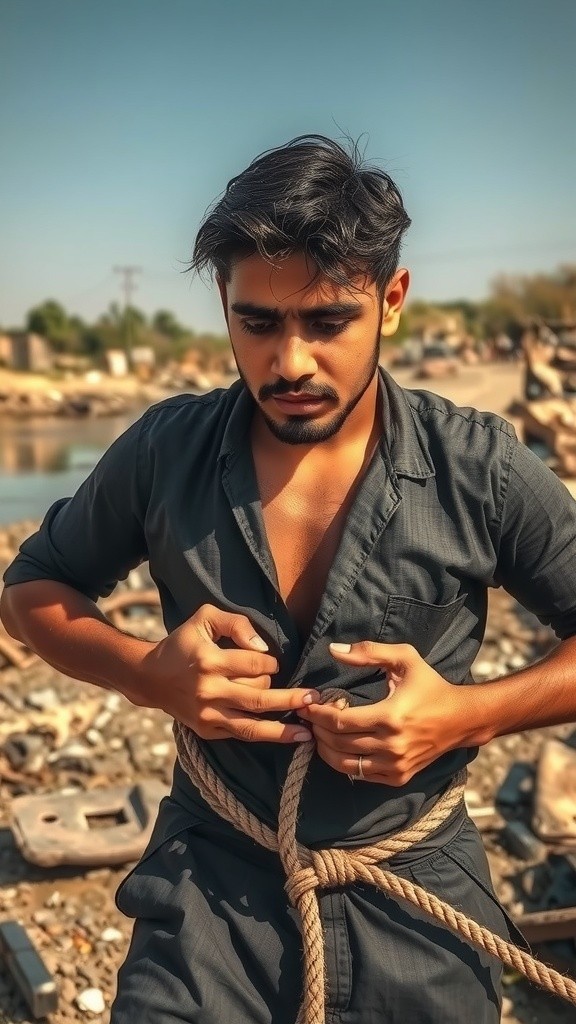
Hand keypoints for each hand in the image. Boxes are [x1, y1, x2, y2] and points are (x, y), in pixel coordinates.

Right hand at [142, 603, 318, 743]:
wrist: (150, 677)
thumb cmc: (182, 644)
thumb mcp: (204, 619)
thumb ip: (236, 624)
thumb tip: (263, 647)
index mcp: (210, 661)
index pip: (254, 665)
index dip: (270, 663)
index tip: (273, 663)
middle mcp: (209, 691)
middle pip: (259, 698)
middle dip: (289, 698)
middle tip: (314, 697)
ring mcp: (208, 715)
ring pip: (253, 726)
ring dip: (283, 729)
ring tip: (308, 731)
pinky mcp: (208, 730)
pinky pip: (241, 735)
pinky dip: (266, 737)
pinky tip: (288, 736)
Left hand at [299, 641, 473, 785]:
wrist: (462, 719)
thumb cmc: (431, 686)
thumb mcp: (405, 659)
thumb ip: (369, 652)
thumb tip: (334, 650)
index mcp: (390, 717)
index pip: (339, 721)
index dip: (317, 714)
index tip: (306, 704)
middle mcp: (391, 746)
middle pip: (337, 743)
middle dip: (317, 729)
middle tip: (310, 718)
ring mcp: (395, 766)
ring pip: (344, 764)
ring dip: (325, 749)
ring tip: (319, 733)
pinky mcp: (399, 777)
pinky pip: (360, 775)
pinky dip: (344, 763)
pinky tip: (340, 747)